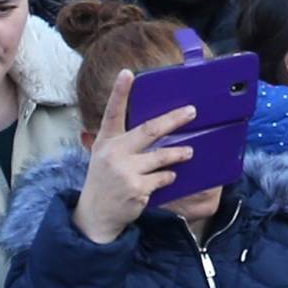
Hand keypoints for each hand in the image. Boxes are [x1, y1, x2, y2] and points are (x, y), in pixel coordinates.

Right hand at [74, 70, 197, 243]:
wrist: (96, 215)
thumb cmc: (104, 179)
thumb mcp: (103, 155)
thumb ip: (120, 140)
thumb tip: (149, 125)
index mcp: (106, 141)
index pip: (112, 112)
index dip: (119, 91)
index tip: (127, 73)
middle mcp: (114, 153)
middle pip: (149, 130)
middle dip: (173, 119)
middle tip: (191, 111)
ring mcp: (126, 171)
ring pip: (162, 157)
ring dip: (179, 153)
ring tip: (189, 151)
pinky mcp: (138, 188)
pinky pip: (163, 178)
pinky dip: (169, 176)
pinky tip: (169, 177)